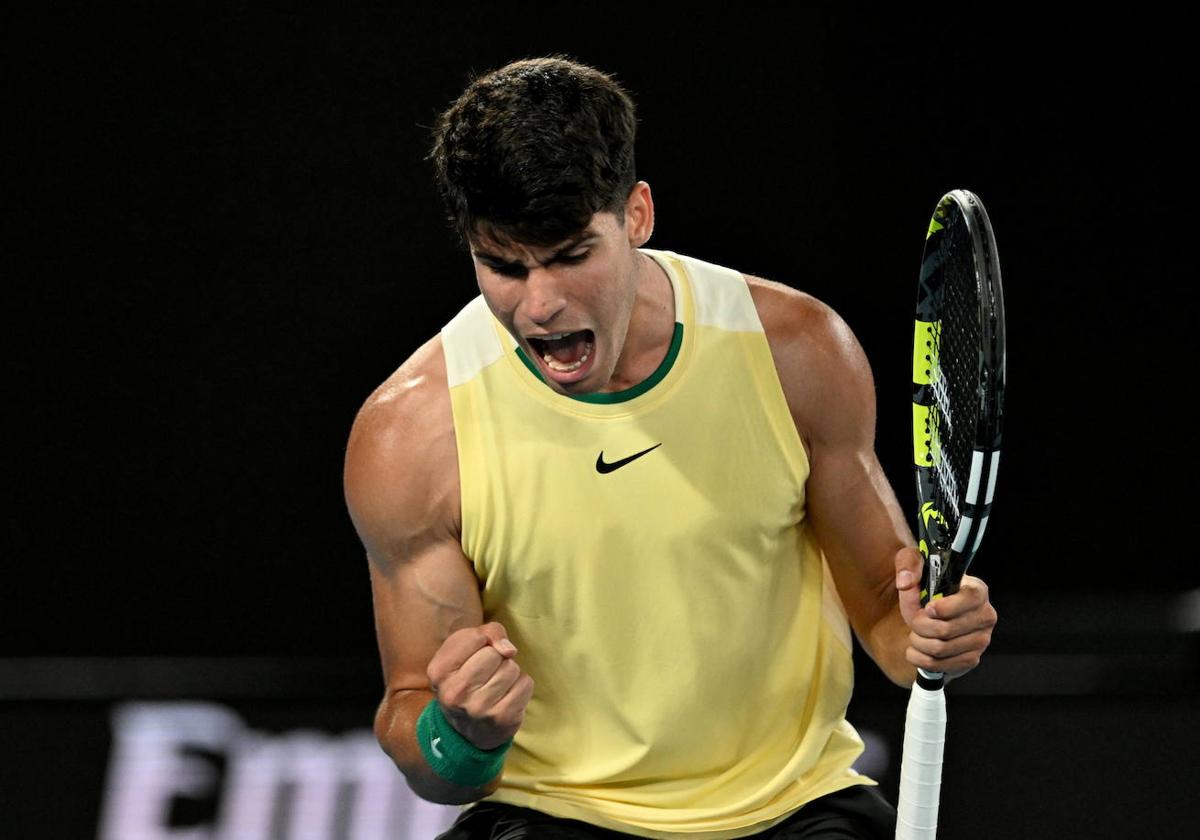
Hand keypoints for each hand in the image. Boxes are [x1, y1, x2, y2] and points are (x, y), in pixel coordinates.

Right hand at [426, 622, 533, 749]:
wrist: (468, 728)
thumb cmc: (467, 676)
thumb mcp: (464, 648)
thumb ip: (487, 633)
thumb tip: (509, 650)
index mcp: (439, 671)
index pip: (476, 638)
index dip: (481, 642)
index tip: (473, 655)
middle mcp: (454, 693)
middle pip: (494, 654)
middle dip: (496, 658)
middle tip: (485, 674)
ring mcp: (478, 709)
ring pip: (511, 668)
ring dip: (508, 672)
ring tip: (495, 686)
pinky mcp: (502, 718)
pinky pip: (525, 684)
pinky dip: (520, 686)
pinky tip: (506, 696)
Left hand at [895, 547, 996, 679]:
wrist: (928, 613)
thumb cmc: (925, 586)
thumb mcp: (914, 564)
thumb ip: (908, 564)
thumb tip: (905, 582)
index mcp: (977, 590)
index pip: (970, 599)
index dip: (946, 607)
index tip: (928, 608)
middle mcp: (985, 615)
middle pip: (946, 629)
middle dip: (920, 626)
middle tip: (913, 620)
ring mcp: (981, 640)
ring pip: (940, 648)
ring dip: (918, 642)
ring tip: (915, 633)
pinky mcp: (971, 659)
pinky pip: (940, 665)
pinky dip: (920, 658)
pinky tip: (917, 649)